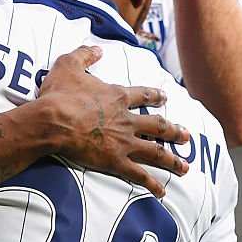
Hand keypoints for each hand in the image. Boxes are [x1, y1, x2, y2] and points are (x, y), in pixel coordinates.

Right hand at [37, 45, 189, 198]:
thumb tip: (96, 48)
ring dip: (172, 160)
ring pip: (155, 152)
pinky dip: (152, 184)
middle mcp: (126, 120)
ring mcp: (123, 142)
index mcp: (117, 97)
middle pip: (157, 126)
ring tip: (186, 167)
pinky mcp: (114, 161)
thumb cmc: (59, 94)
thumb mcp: (68, 65)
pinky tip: (163, 192)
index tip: (166, 97)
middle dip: (174, 131)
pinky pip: (138, 175)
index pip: (142, 95)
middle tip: (187, 137)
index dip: (155, 95)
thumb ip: (84, 54)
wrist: (54, 120)